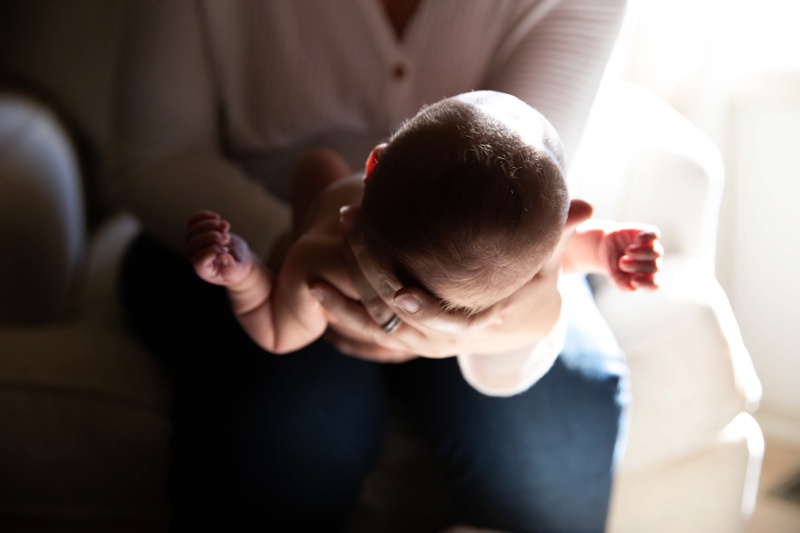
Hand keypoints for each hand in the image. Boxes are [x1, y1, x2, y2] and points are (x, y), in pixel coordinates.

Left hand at [187, 211, 254, 286]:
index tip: (225, 250)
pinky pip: (193, 221)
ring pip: (193, 230)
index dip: (211, 251)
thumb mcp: (237, 270)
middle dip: (211, 236)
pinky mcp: (198, 233)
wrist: (237, 259)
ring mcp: (195, 244)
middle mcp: (195, 257)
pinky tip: (216, 217)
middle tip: (226, 238)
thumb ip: (231, 267)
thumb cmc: (236, 267)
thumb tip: (224, 257)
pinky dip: (204, 216)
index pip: (198, 260)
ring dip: (209, 225)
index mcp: (203, 269)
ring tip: (226, 227)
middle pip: (193, 243)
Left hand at [309, 205, 567, 358]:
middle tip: (346, 228)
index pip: (441, 317)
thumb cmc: (527, 283)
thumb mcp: (546, 261)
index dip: (418, 303)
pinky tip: (315, 287)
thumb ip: (558, 234)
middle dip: (367, 274)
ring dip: (343, 298)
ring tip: (310, 273)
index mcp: (475, 322)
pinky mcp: (402, 334)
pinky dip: (340, 311)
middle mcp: (442, 338)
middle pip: (396, 314)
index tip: (395, 280)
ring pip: (374, 327)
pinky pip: (365, 328)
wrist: (515, 322)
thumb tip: (591, 208)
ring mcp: (419, 340)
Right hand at [600, 225, 661, 290]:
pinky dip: (648, 237)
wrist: (605, 246)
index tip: (634, 280)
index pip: (654, 285)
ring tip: (629, 251)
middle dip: (638, 266)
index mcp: (645, 277)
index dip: (647, 284)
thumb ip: (622, 284)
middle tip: (622, 263)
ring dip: (642, 253)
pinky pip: (654, 235)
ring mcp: (650, 248)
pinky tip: (638, 239)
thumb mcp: (614, 276)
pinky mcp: (647, 234)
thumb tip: (632, 287)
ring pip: (656, 252)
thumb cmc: (613, 264)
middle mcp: (651, 263)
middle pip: (654, 268)